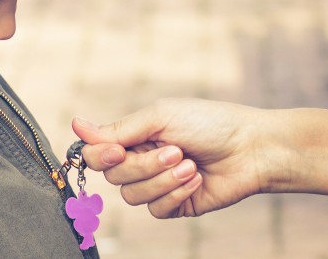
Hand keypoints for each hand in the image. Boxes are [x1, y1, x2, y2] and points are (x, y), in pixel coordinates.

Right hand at [72, 98, 327, 218]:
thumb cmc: (210, 123)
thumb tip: (76, 125)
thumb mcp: (161, 117)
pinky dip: (176, 194)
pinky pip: (156, 211)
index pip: (96, 152)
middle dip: (144, 165)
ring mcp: (158, 184)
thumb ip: (119, 128)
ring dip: (164, 179)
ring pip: (133, 197)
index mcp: (135, 135)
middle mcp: (142, 160)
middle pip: (113, 176)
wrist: (251, 148)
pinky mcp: (175, 205)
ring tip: (190, 163)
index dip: (100, 156)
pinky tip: (196, 180)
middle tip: (175, 150)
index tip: (117, 150)